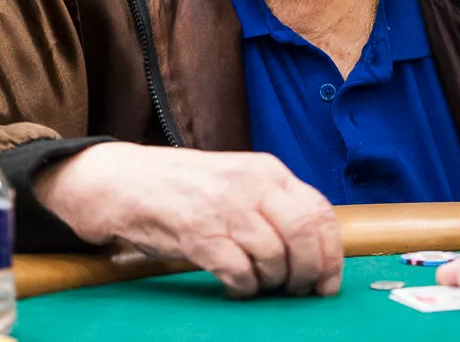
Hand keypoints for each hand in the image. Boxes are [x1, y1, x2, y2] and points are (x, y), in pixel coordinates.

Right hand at [35, 143, 342, 297]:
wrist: (129, 181)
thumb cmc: (187, 186)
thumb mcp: (239, 179)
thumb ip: (274, 202)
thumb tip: (313, 248)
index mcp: (268, 169)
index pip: (319, 211)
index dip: (331, 252)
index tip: (329, 281)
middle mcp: (251, 185)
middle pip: (303, 234)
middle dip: (308, 271)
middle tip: (299, 290)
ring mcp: (225, 208)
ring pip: (274, 256)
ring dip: (273, 282)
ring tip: (261, 284)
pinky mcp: (199, 234)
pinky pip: (239, 272)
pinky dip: (244, 287)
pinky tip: (236, 285)